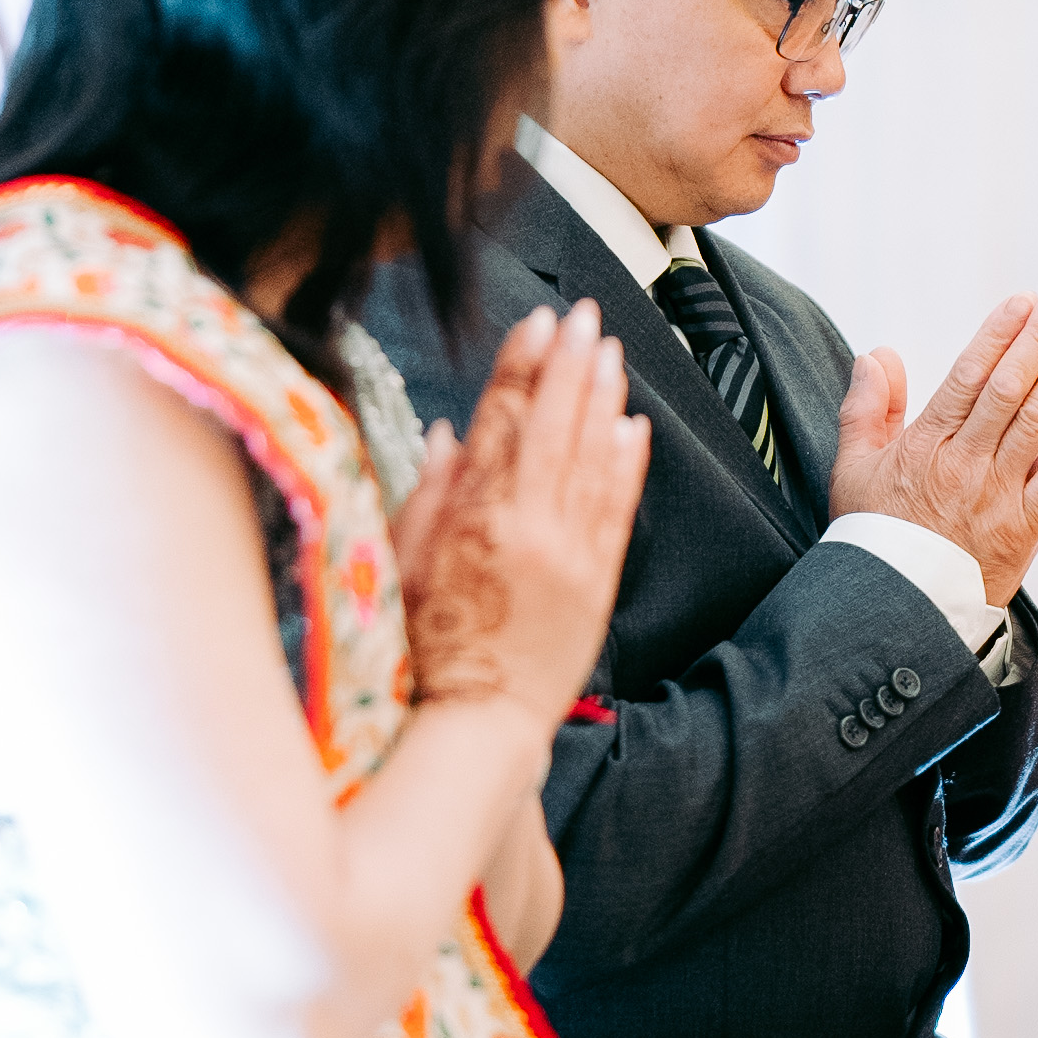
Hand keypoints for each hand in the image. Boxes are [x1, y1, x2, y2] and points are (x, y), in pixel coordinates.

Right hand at [395, 303, 646, 730]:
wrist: (481, 721)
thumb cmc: (428, 646)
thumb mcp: (404, 563)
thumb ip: (429, 493)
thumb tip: (448, 432)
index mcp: (473, 517)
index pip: (501, 418)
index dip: (520, 365)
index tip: (534, 321)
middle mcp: (528, 526)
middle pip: (554, 424)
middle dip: (569, 362)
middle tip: (583, 315)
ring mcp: (571, 553)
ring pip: (592, 457)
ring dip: (603, 398)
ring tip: (610, 351)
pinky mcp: (599, 581)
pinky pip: (619, 508)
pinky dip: (627, 463)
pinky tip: (632, 425)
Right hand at [828, 289, 1037, 602]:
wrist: (894, 611)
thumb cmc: (874, 539)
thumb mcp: (852, 470)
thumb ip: (866, 410)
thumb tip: (877, 354)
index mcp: (925, 446)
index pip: (968, 378)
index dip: (999, 336)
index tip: (1024, 303)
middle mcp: (964, 465)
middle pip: (1008, 391)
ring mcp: (996, 497)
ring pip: (1036, 425)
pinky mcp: (1022, 530)